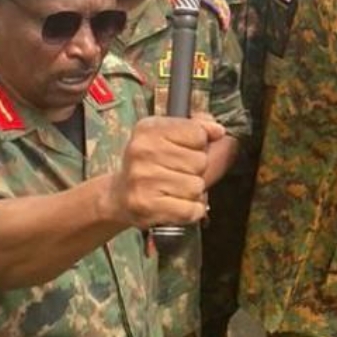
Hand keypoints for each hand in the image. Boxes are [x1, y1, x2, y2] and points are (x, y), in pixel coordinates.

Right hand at [109, 116, 224, 228]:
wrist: (119, 195)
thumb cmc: (150, 164)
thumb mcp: (167, 136)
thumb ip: (197, 126)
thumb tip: (217, 130)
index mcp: (149, 129)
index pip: (198, 134)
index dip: (198, 146)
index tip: (183, 151)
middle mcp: (142, 151)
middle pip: (200, 161)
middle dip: (194, 170)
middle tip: (175, 173)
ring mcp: (143, 179)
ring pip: (197, 186)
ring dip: (191, 192)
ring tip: (173, 189)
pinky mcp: (147, 205)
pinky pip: (192, 209)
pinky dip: (190, 210)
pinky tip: (174, 204)